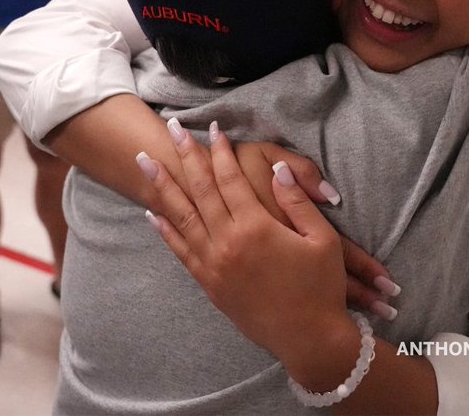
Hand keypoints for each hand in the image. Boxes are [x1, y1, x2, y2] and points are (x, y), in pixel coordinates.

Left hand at [140, 119, 387, 362]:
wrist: (308, 340)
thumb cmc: (322, 289)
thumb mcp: (322, 240)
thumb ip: (297, 202)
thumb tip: (278, 170)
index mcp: (256, 228)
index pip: (231, 179)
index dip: (221, 152)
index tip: (213, 129)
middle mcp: (227, 243)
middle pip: (200, 190)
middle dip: (185, 156)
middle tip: (171, 129)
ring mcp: (214, 265)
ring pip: (182, 217)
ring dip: (163, 186)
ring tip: (146, 161)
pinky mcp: (209, 285)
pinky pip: (181, 251)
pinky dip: (165, 230)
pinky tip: (154, 214)